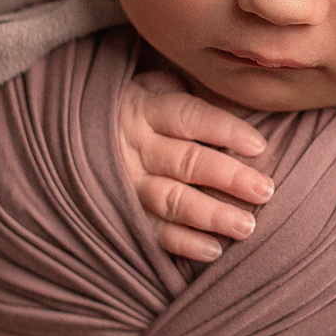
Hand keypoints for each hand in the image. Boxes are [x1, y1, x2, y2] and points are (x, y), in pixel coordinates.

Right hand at [114, 70, 274, 260]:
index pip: (190, 117)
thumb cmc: (133, 107)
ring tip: (247, 226)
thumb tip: (235, 98)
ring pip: (172, 200)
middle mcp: (134, 146)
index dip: (226, 131)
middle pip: (187, 162)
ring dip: (211, 215)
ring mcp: (126, 182)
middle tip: (264, 190)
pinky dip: (183, 243)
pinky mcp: (120, 213)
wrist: (71, 132)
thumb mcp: (149, 85)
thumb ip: (183, 91)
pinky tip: (214, 250)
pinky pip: (152, 231)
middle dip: (229, 177)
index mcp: (144, 108)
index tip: (260, 146)